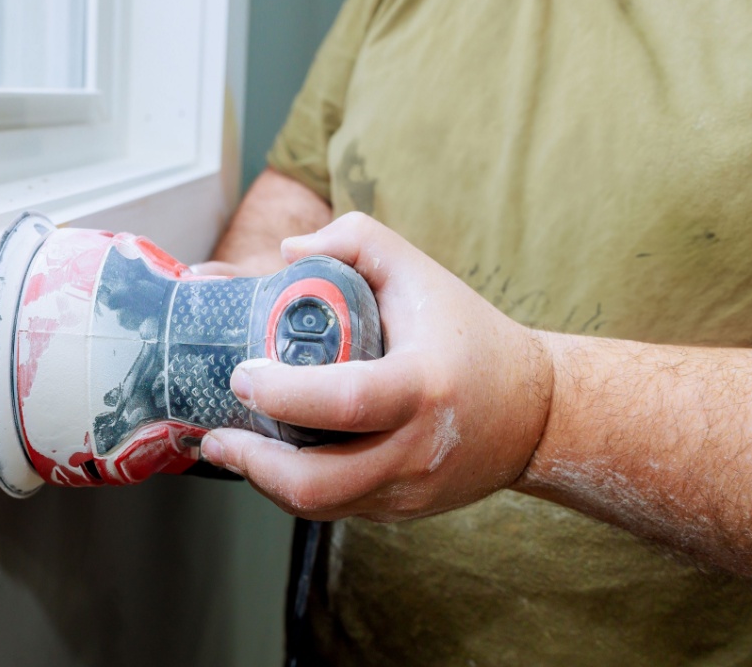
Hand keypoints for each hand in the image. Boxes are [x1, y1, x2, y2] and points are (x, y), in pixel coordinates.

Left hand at [200, 212, 554, 521]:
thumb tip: (288, 250)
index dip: (283, 394)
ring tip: (230, 446)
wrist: (534, 413)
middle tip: (217, 431)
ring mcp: (408, 488)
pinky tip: (269, 459)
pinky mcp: (400, 510)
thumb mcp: (420, 272)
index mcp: (422, 385)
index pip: (344, 402)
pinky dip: (292, 487)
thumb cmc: (470, 336)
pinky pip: (334, 508)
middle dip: (254, 463)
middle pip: (319, 483)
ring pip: (320, 506)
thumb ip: (356, 240)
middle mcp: (416, 448)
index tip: (243, 374)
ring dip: (263, 480)